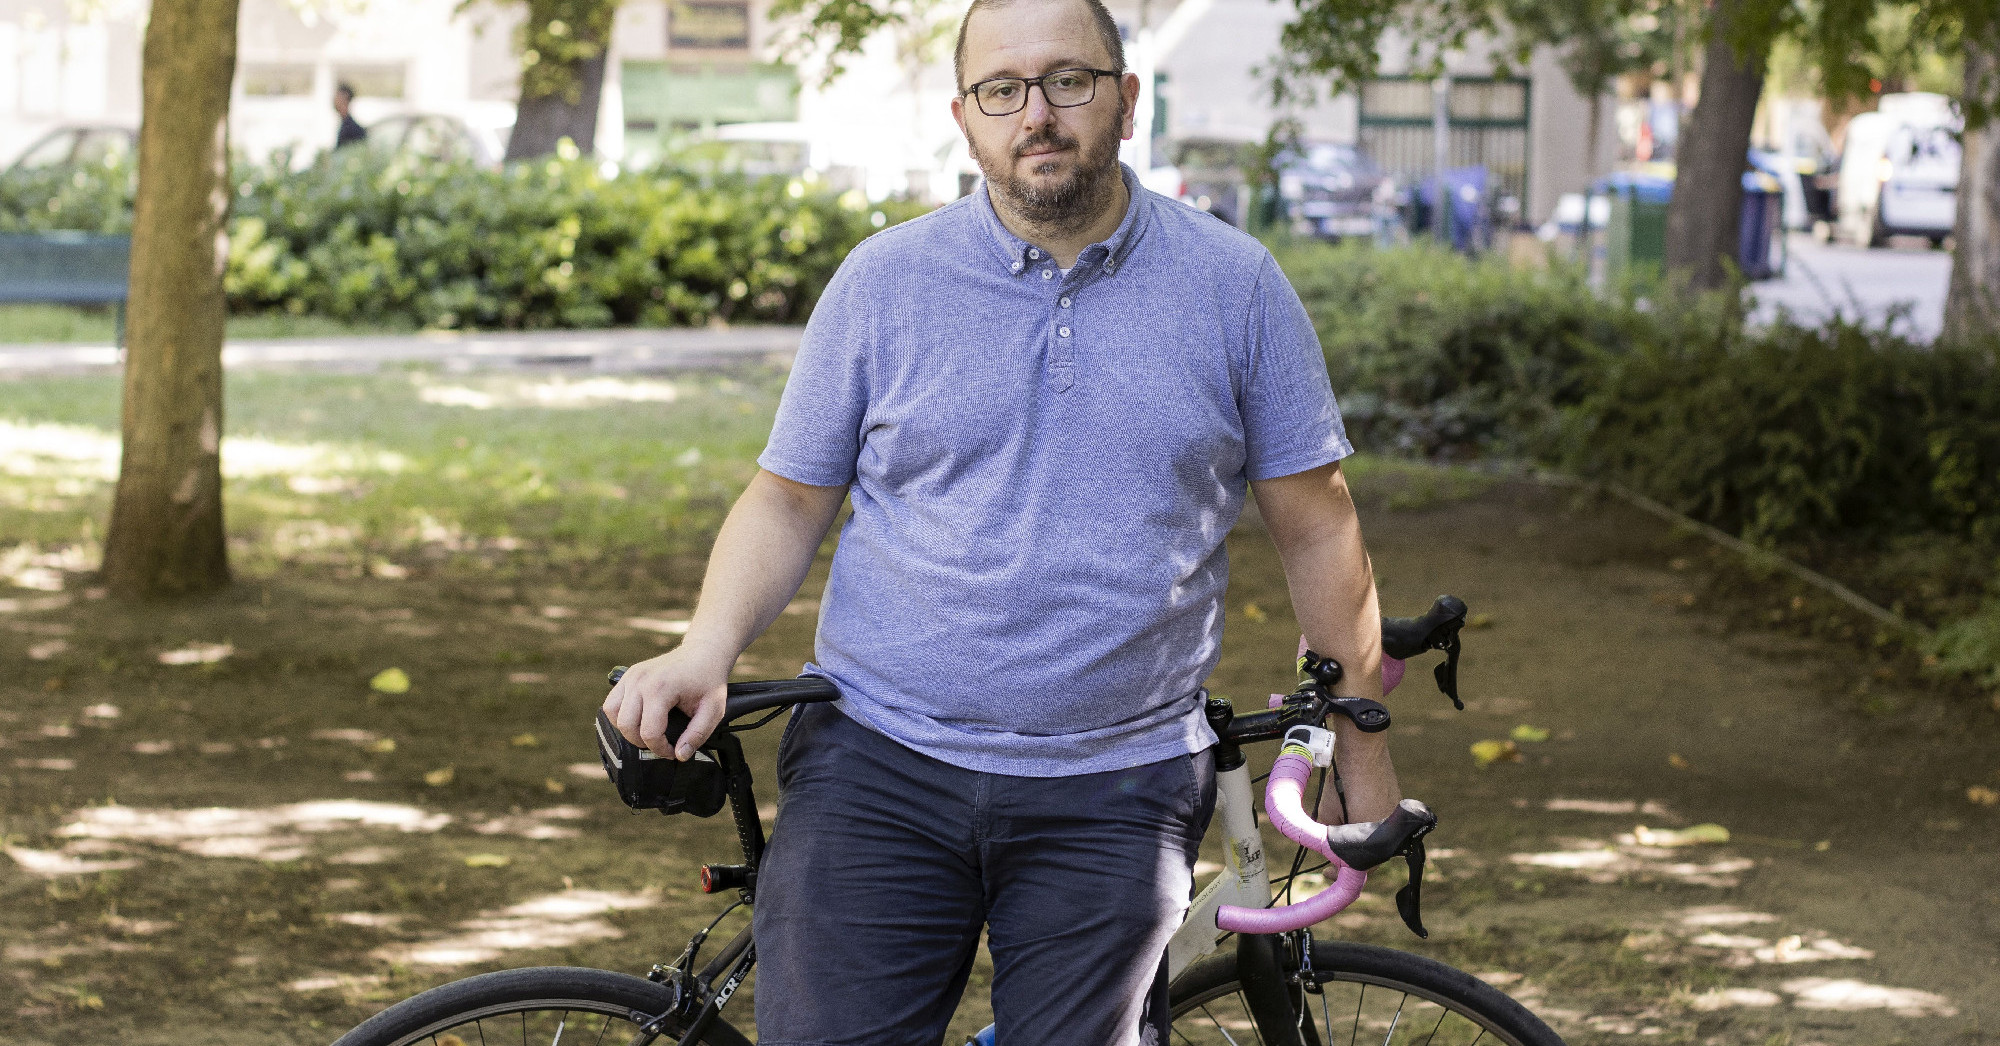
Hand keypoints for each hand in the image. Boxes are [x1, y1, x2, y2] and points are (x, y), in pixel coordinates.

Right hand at [602, 646, 731, 760]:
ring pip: (612, 713)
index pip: (649, 732)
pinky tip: (638, 719)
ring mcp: (631, 676)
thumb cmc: (708, 679)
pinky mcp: (627, 676)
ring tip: (647, 732)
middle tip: (660, 743)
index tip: (672, 751)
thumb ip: (697, 735)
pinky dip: (619, 715)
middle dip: (642, 742)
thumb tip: (680, 754)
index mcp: (661, 688)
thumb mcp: (713, 710)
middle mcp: (641, 680)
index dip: (660, 749)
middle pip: (626, 725)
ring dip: (627, 729)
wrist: (703, 653)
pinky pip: (611, 702)